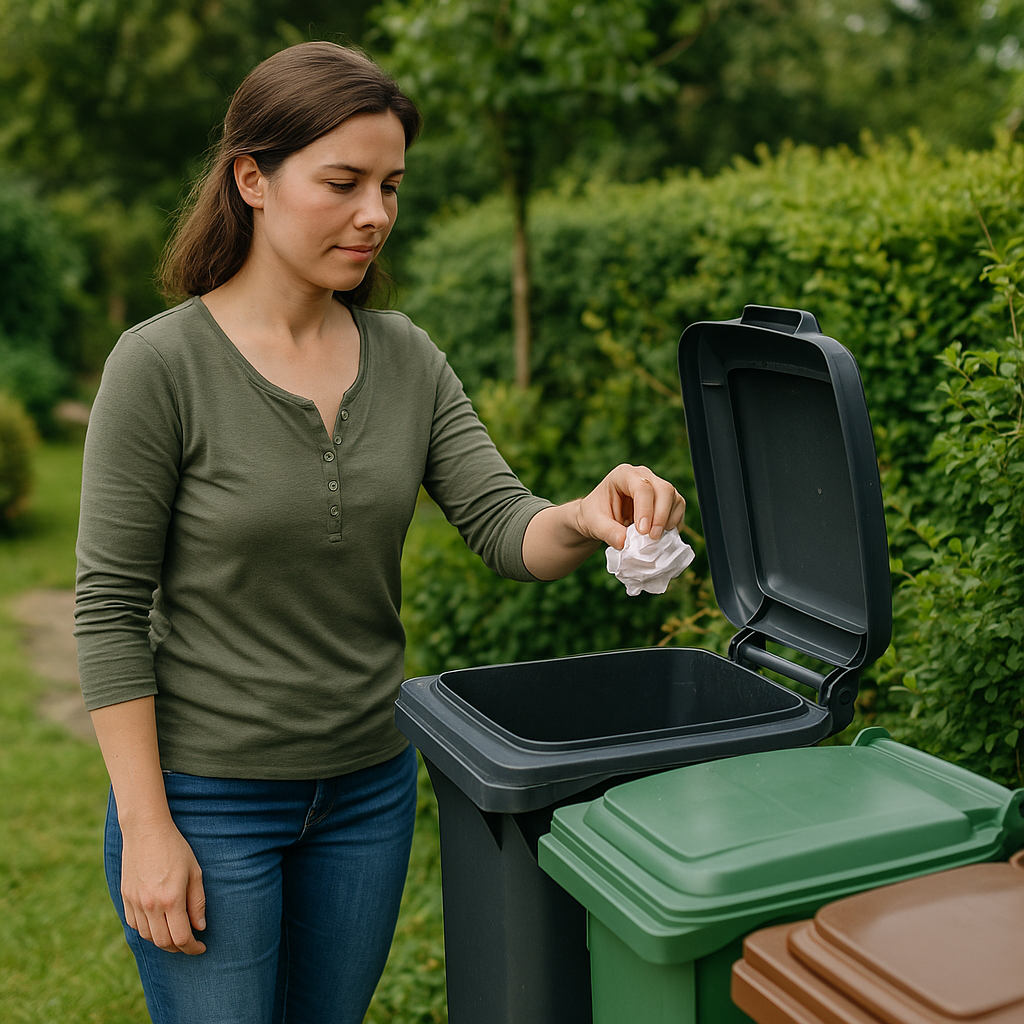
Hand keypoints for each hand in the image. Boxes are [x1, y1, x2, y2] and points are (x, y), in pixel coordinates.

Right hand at [120, 820, 206, 954]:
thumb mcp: (194, 872)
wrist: (146, 831)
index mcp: (170, 899)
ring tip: (175, 934)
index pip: (181, 937)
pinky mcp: (125, 898)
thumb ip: (197, 902)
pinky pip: (134, 925)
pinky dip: (147, 930)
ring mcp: (135, 902)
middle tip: (190, 944)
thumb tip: (200, 927)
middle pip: (163, 942)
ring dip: (162, 941)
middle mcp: (150, 905)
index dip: (193, 948)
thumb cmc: (175, 848)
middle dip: (179, 948)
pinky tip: (157, 924)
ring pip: (147, 936)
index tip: (201, 948)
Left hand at [574, 463, 684, 550]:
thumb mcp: (594, 524)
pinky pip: (678, 508)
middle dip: (661, 516)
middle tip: (652, 537)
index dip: (645, 509)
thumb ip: (607, 532)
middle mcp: (643, 476)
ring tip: (655, 538)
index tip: (642, 532)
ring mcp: (657, 486)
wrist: (599, 518)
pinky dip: (674, 523)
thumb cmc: (595, 515)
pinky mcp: (666, 499)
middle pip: (664, 490)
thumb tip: (624, 543)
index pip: (642, 487)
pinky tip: (662, 536)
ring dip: (669, 520)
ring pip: (674, 498)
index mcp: (623, 474)